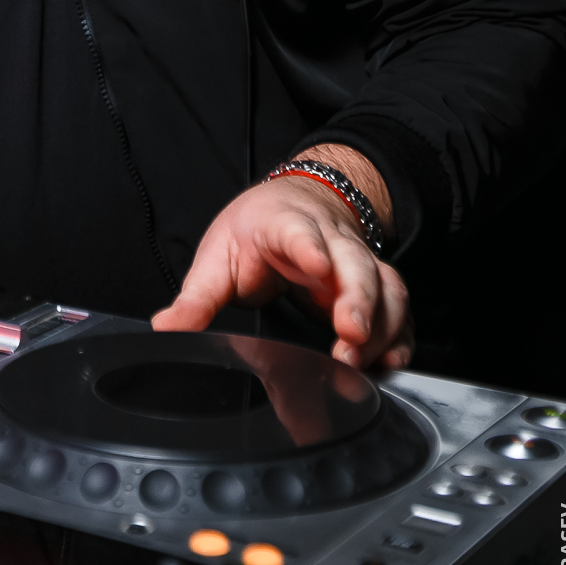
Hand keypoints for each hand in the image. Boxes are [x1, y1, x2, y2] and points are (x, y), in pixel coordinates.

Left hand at [152, 167, 412, 369]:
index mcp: (284, 224)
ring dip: (381, 325)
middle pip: (354, 263)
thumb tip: (165, 328)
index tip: (317, 267)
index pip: (298, 232)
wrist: (295, 202)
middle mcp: (330, 240)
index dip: (309, 248)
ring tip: (365, 361)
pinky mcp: (374, 287)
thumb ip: (196, 298)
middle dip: (358, 300)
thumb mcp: (218, 256)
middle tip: (350, 337)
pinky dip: (400, 336)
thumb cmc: (255, 230)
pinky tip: (392, 362)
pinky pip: (398, 309)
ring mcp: (357, 262)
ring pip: (385, 286)